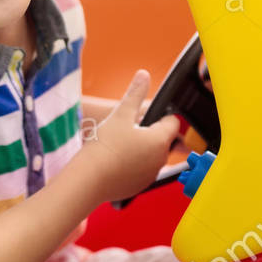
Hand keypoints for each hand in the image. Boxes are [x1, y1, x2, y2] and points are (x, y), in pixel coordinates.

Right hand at [81, 69, 181, 201]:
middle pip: (162, 139)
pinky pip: (141, 171)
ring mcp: (151, 175)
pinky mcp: (139, 186)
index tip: (143, 116)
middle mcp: (160, 160)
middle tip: (127, 129)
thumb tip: (143, 75)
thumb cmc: (105, 146)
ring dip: (141, 149)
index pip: (172, 122)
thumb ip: (135, 93)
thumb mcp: (121, 114)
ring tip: (120, 145)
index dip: (160, 115)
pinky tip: (116, 160)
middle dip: (149, 132)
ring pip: (151, 156)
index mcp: (160, 140)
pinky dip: (133, 164)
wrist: (89, 179)